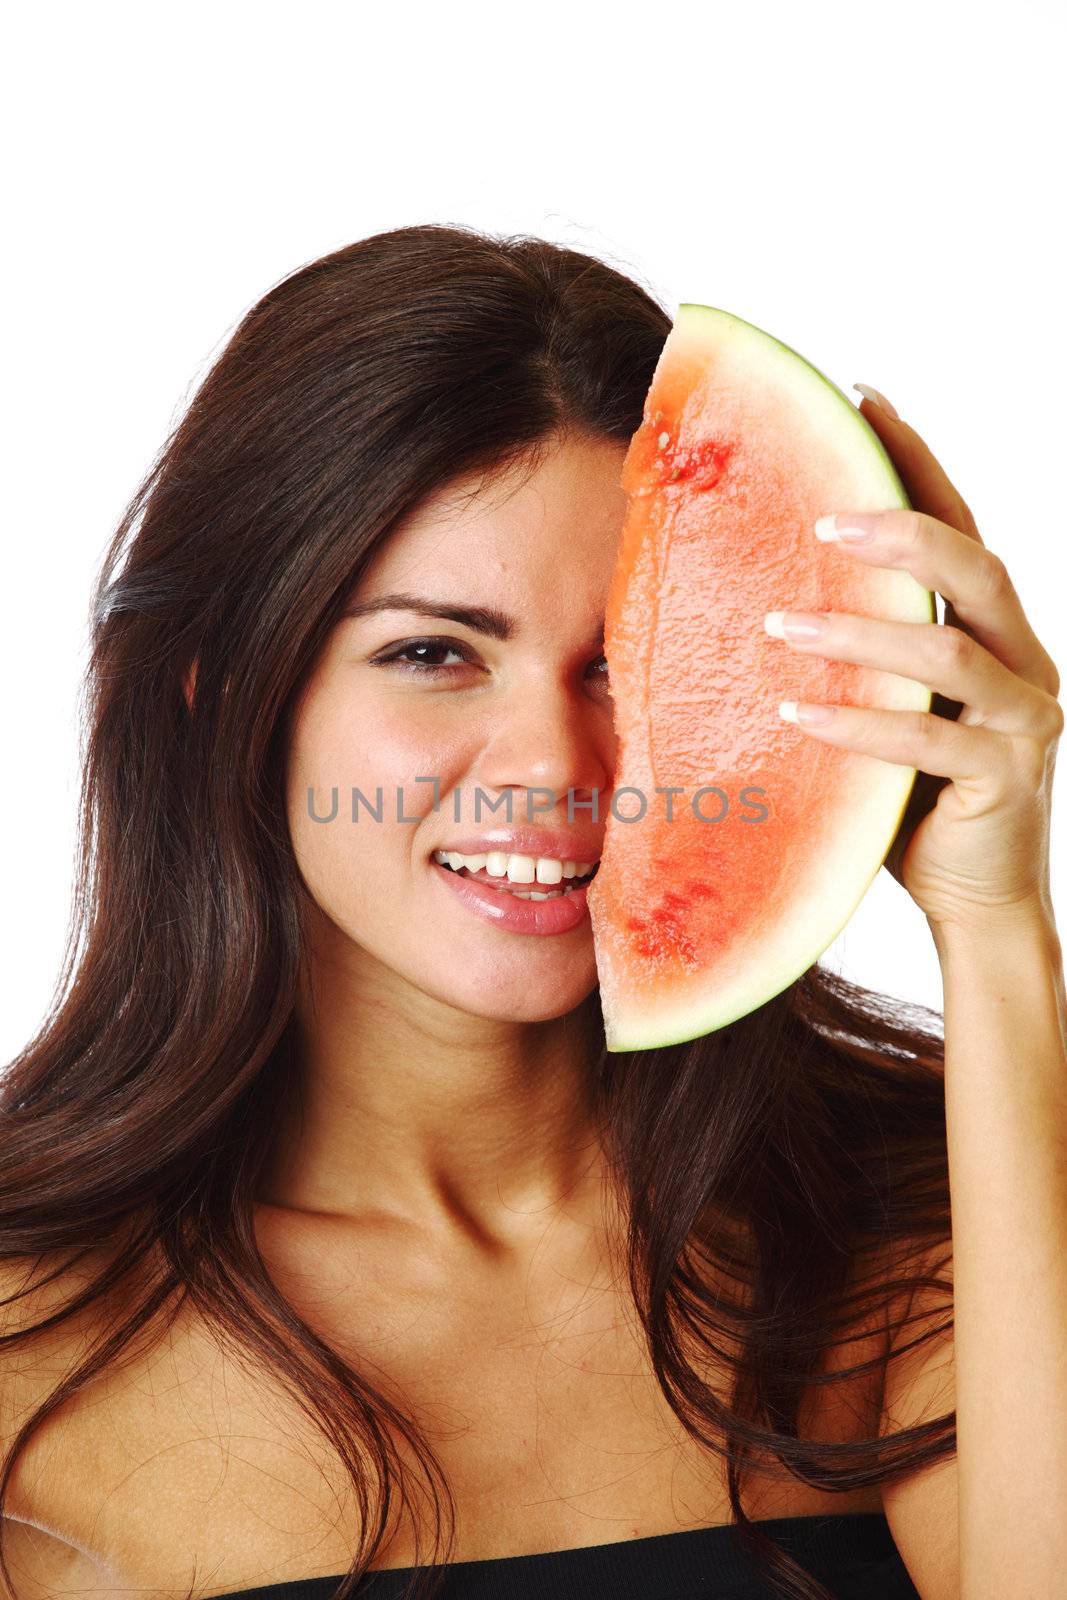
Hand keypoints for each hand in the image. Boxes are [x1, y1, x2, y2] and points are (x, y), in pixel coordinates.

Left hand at [764, 390, 1062, 935]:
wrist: (974, 900)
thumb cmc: (914, 800)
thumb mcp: (885, 711)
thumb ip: (857, 657)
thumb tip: (756, 593)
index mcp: (996, 632)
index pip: (960, 527)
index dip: (918, 461)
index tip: (865, 398)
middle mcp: (1023, 661)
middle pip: (976, 569)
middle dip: (900, 532)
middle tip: (821, 518)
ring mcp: (1023, 719)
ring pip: (946, 654)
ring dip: (859, 632)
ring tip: (779, 623)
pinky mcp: (1002, 777)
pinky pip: (926, 741)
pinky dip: (858, 723)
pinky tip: (795, 713)